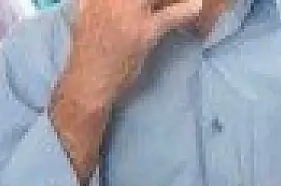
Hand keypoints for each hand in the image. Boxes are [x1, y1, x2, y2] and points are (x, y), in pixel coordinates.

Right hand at [65, 0, 204, 104]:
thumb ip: (93, 0)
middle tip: (161, 2)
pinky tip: (197, 6)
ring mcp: (127, 12)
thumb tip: (93, 0)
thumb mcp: (83, 14)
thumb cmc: (88, 50)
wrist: (88, 82)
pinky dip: (186, 10)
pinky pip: (170, 16)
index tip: (149, 0)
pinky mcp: (142, 32)